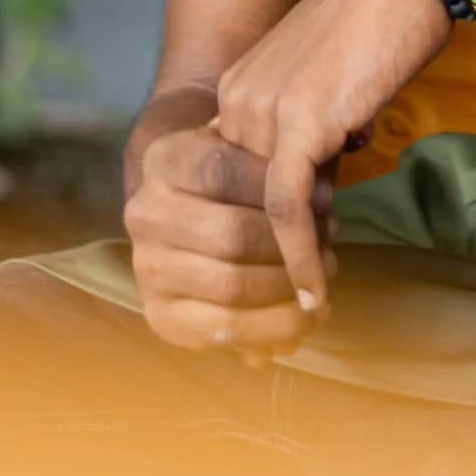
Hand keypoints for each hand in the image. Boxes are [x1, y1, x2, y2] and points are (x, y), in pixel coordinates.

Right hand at [125, 117, 336, 356]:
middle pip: (232, 234)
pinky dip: (271, 328)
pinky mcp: (160, 315)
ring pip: (231, 285)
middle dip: (292, 246)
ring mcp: (148, 268)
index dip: (280, 188)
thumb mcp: (245, 148)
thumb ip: (274, 164)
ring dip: (288, 288)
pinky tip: (302, 320)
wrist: (180, 213)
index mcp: (165, 161)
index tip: (327, 199)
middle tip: (330, 246)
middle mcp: (146, 214)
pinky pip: (223, 328)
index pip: (224, 171)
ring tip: (322, 281)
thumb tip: (323, 198)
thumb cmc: (229, 174)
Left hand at [215, 0, 452, 315]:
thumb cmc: (383, 20)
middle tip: (299, 294)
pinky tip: (317, 292)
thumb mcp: (330, 80)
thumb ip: (312, 127)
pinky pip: (289, 209)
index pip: (240, 173)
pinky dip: (301, 256)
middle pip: (249, 196)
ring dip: (292, 258)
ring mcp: (263, 110)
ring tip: (317, 297)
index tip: (282, 267)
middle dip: (270, 250)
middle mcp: (238, 97)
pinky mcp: (298, 125)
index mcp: (241, 83)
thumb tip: (319, 188)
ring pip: (265, 210)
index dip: (261, 223)